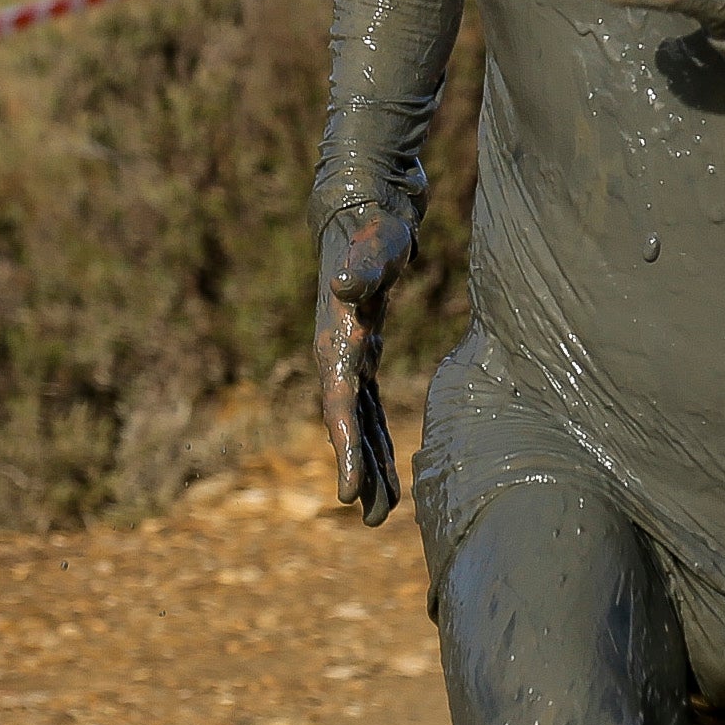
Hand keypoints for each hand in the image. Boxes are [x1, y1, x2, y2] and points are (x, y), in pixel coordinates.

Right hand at [313, 206, 411, 526]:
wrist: (368, 206)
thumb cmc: (377, 227)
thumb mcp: (378, 244)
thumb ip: (365, 266)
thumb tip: (347, 288)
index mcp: (337, 339)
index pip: (339, 405)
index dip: (345, 450)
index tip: (349, 494)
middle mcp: (337, 353)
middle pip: (346, 424)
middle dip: (357, 470)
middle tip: (371, 518)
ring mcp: (349, 352)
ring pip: (357, 420)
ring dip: (367, 461)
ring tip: (381, 510)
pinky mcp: (364, 347)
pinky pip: (367, 404)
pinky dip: (375, 434)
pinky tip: (388, 463)